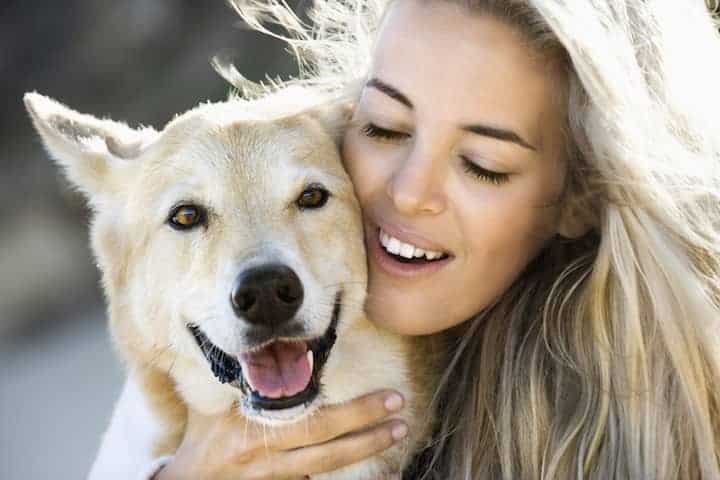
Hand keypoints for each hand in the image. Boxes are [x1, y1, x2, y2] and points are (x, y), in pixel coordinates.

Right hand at [155, 390, 406, 479]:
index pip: (310, 417)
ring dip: (364, 448)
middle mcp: (267, 454)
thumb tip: (275, 355)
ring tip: (396, 432)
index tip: (382, 396)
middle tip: (399, 407)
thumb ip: (247, 386)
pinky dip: (345, 475)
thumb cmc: (203, 437)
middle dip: (366, 423)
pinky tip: (378, 471)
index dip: (350, 410)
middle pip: (326, 440)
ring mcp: (274, 477)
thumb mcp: (217, 406)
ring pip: (327, 464)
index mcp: (254, 426)